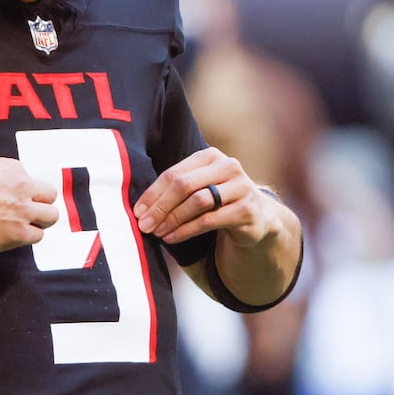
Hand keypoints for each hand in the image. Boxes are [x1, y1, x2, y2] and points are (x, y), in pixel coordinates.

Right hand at [0, 158, 57, 253]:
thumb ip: (2, 180)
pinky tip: (11, 237)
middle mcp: (23, 187)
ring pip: (51, 217)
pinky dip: (27, 237)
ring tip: (22, 227)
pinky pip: (38, 236)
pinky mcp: (19, 232)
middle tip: (27, 214)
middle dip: (40, 205)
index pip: (32, 181)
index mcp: (13, 169)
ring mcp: (23, 210)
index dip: (25, 193)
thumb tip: (8, 192)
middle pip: (50, 196)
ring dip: (39, 222)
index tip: (13, 201)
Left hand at [133, 147, 274, 244]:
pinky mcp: (247, 210)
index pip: (174, 173)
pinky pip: (209, 220)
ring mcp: (241, 187)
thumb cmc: (217, 201)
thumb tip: (140, 208)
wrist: (256, 217)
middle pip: (185, 185)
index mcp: (211, 156)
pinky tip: (172, 238)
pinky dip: (186, 230)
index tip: (137, 212)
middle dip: (160, 207)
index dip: (153, 193)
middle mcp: (229, 167)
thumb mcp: (199, 187)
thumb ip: (175, 189)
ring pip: (197, 202)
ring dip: (172, 219)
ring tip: (157, 232)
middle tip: (144, 225)